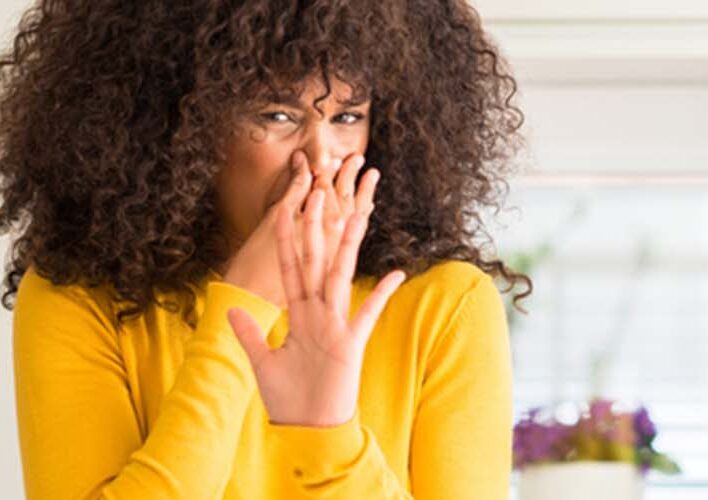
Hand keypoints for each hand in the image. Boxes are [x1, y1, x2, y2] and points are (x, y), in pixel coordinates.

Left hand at [226, 165, 405, 426]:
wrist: (309, 429)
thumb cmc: (289, 400)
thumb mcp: (262, 363)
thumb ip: (250, 334)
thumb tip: (232, 308)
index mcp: (300, 316)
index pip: (291, 269)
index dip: (286, 240)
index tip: (282, 210)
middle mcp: (319, 315)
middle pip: (316, 263)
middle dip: (316, 230)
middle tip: (319, 194)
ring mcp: (336, 327)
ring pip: (340, 279)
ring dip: (346, 249)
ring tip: (355, 217)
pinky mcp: (350, 344)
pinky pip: (367, 315)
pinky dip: (381, 295)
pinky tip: (397, 275)